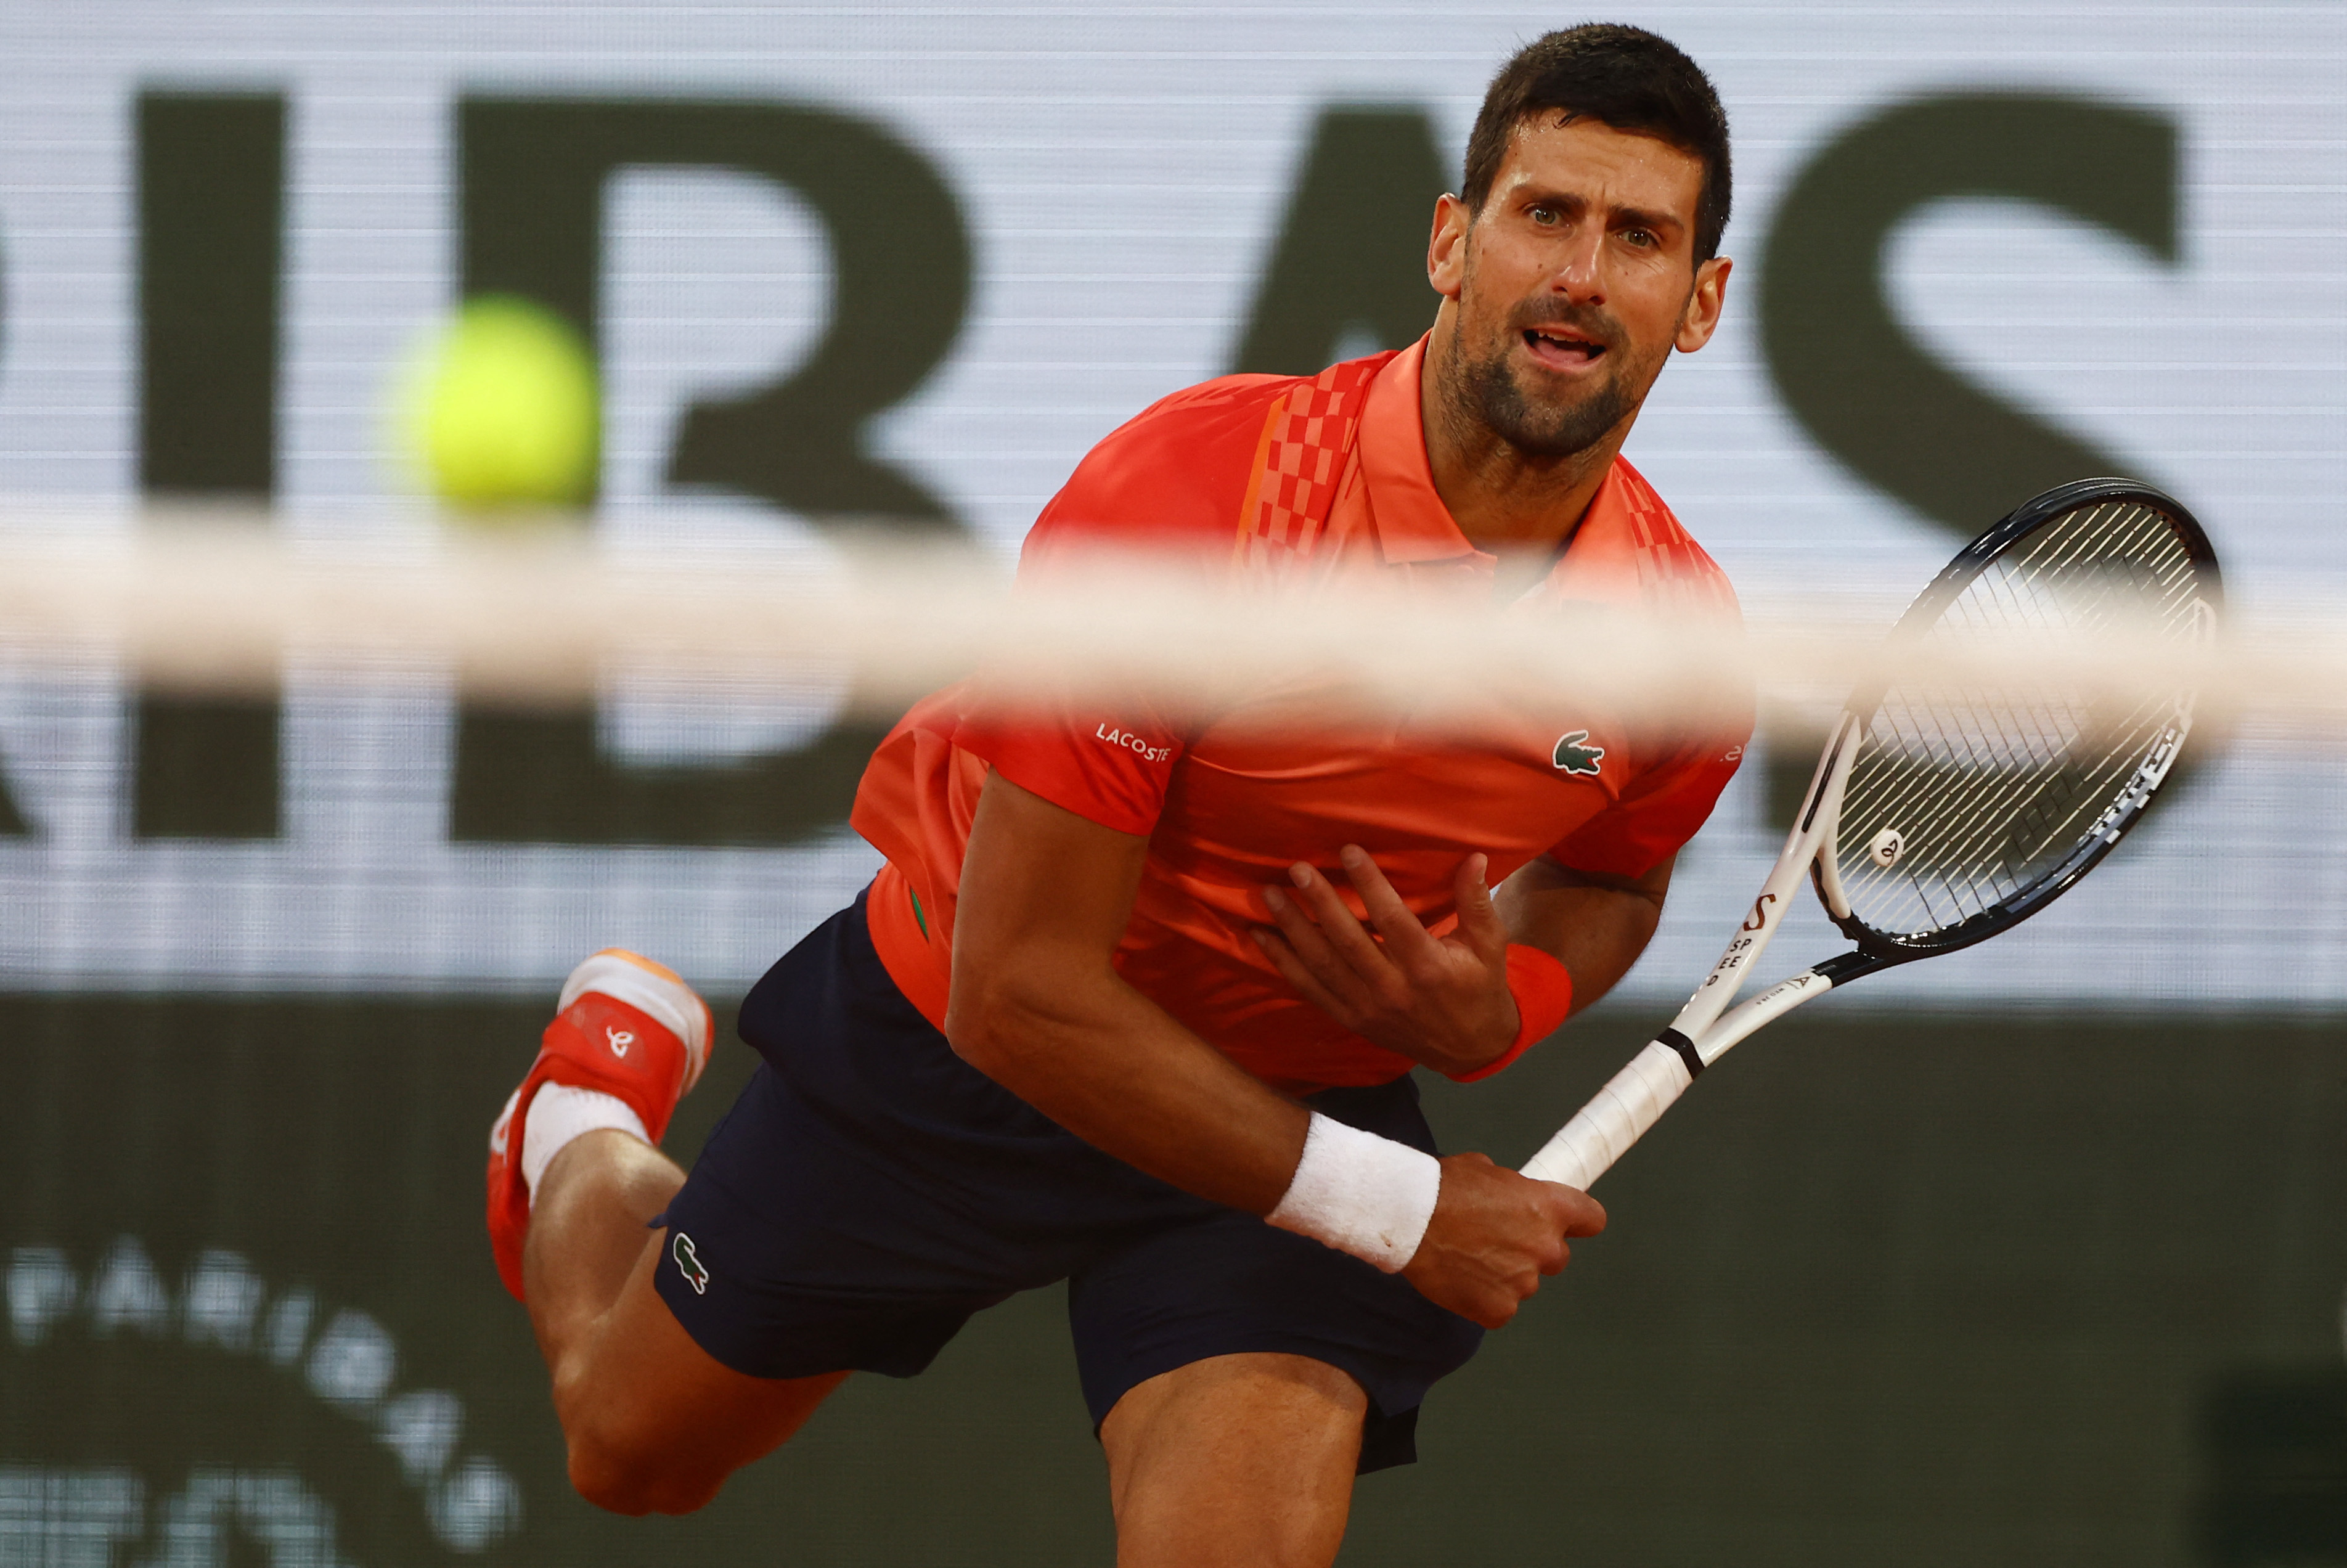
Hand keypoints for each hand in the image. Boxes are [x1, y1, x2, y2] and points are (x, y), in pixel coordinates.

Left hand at [1255, 846, 1518, 1074]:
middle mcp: (1392, 988)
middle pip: (1348, 941)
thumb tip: (1476, 857)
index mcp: (1427, 966)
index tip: (1348, 850)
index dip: (1369, 884)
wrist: (1471, 1049)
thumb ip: (1478, 902)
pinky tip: (1261, 935)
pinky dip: (1283, 962)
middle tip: (1297, 868)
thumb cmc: (1480, 987)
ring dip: (1292, 928)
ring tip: (1270, 895)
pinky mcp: (1351, 1018)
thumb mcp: (1490, 946)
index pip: (1392, 918)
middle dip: (1319, 902)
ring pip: (1322, 964)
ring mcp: (1367, 1007)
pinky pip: (1310, 989)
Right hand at [1402, 1154, 1605, 1327]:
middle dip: (1532, 1250)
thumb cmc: (1443, 1187)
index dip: (1577, 1222)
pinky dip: (1483, 1299)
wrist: (1409, 1218)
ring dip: (1505, 1274)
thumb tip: (1509, 1199)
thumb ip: (1511, 1190)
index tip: (1566, 1224)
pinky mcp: (1499, 1310)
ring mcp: (1524, 1283)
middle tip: (1495, 1241)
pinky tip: (1460, 1280)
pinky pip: (1500, 1308)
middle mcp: (1545, 1247)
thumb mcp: (1485, 1170)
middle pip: (1555, 1256)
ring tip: (1467, 1258)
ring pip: (1524, 1282)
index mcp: (1549, 1207)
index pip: (1591, 1219)